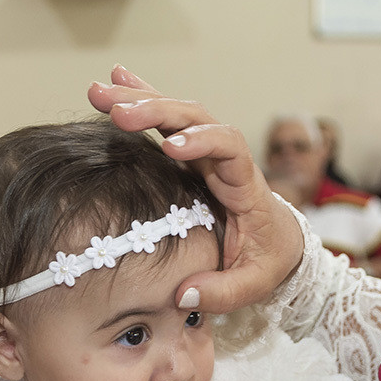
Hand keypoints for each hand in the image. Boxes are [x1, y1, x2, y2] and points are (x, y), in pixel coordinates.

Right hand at [88, 66, 303, 314]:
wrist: (282, 242)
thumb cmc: (269, 259)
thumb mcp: (254, 284)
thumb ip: (223, 293)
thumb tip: (183, 297)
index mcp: (246, 185)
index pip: (230, 147)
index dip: (203, 142)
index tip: (171, 149)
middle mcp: (225, 160)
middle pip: (196, 119)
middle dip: (158, 111)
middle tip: (117, 111)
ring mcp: (206, 154)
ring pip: (176, 115)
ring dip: (139, 100)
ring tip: (98, 92)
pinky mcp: (189, 156)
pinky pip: (166, 123)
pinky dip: (143, 100)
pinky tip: (115, 83)